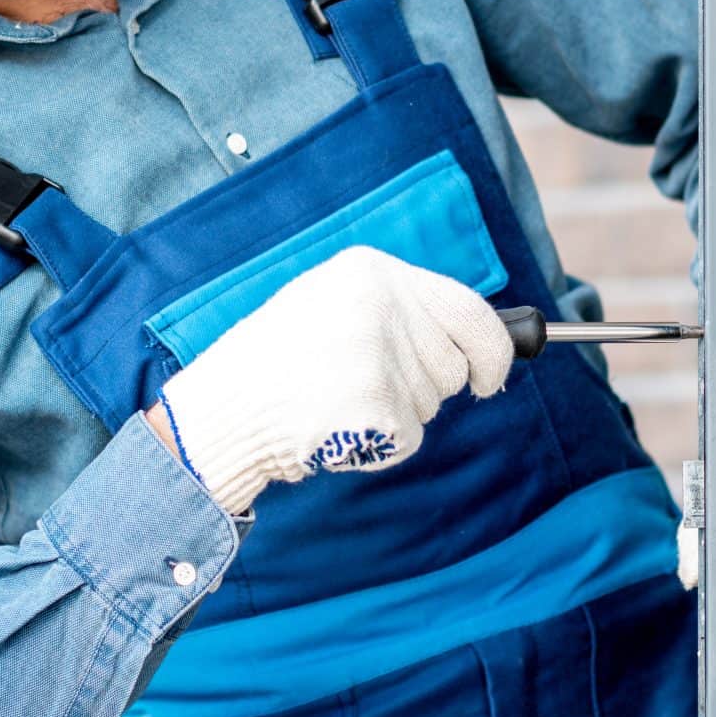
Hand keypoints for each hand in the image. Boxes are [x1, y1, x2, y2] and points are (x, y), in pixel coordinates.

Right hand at [155, 245, 514, 513]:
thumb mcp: (332, 305)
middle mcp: (381, 304)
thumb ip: (399, 310)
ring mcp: (378, 353)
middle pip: (454, 363)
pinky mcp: (374, 403)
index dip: (493, 350)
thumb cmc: (277, 362)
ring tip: (338, 401)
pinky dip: (382, 445)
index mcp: (370, 271)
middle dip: (428, 387)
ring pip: (432, 403)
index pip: (470, 309)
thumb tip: (484, 337)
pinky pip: (411, 437)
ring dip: (398, 415)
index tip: (490, 377)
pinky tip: (338, 427)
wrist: (222, 409)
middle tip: (364, 387)